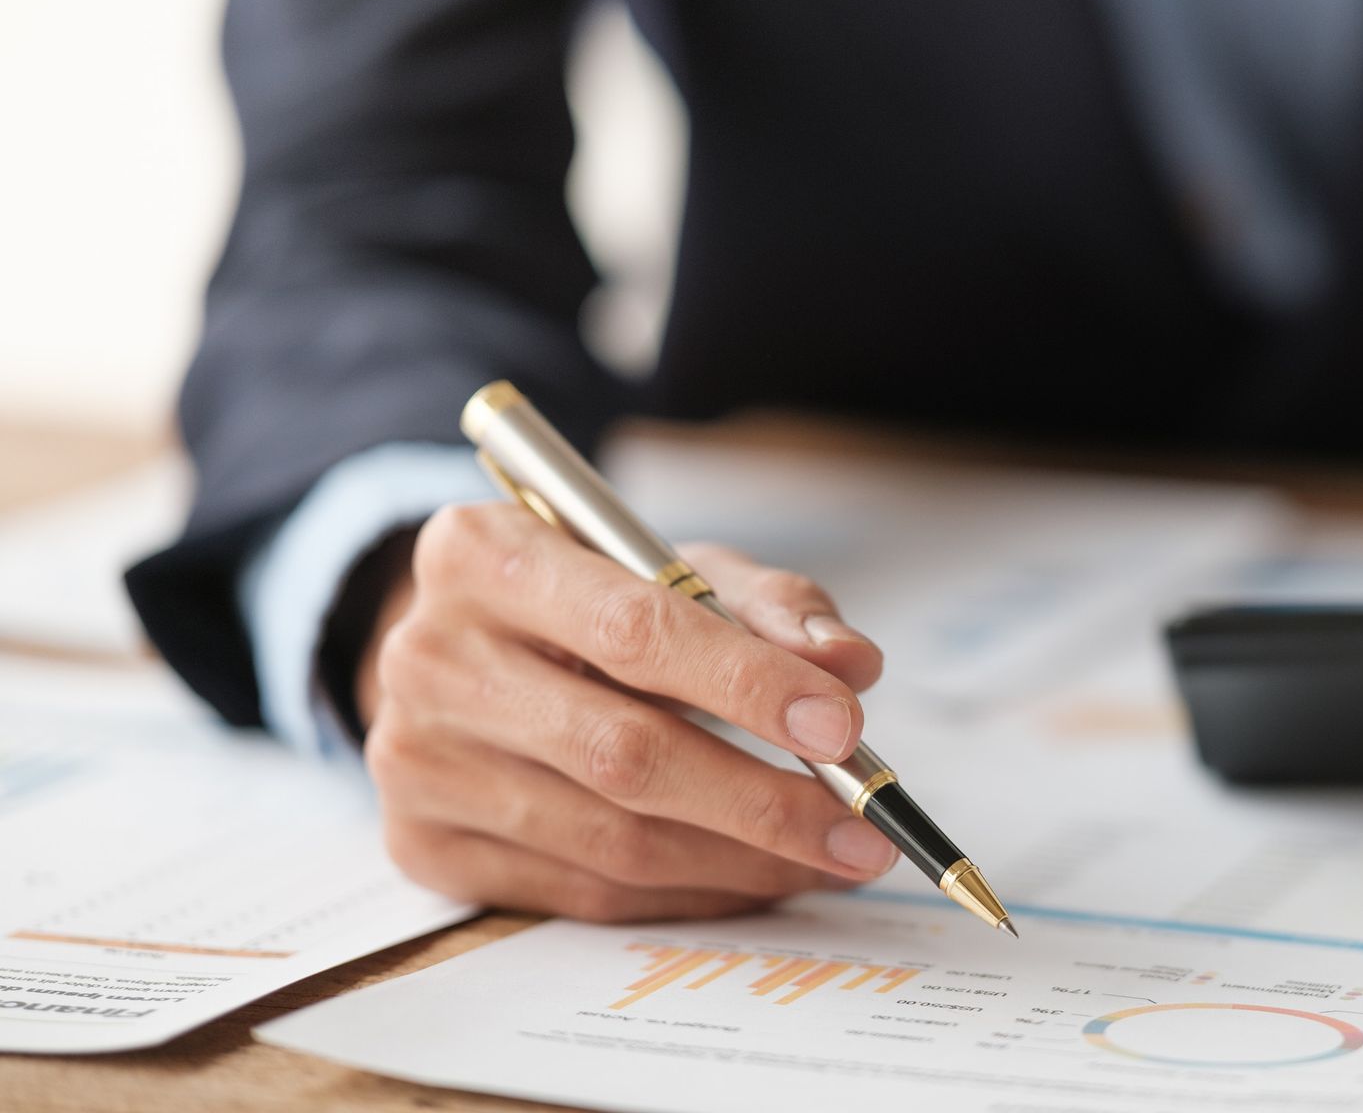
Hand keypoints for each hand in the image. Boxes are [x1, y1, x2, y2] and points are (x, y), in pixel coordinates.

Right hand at [354, 502, 898, 920]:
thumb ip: (770, 605)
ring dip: (741, 862)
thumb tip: (852, 665)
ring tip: (830, 858)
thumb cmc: (588, 600)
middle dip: (761, 801)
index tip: (843, 727)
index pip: (634, 630)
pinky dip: (689, 892)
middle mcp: (431, 657)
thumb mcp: (675, 568)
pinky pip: (584, 892)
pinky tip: (756, 878)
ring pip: (611, 839)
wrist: (464, 648)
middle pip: (621, 752)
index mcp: (484, 554)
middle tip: (860, 827)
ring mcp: (418, 760)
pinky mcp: (425, 845)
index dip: (747, 684)